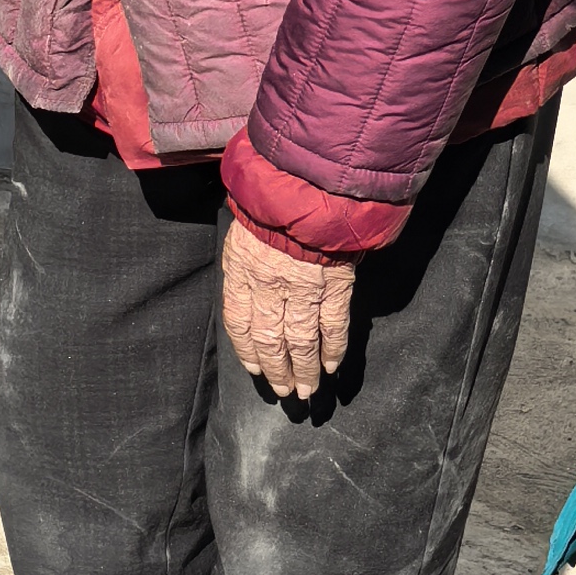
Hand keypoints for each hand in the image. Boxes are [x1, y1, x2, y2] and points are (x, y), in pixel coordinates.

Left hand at [220, 212, 354, 401]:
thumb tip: (248, 285)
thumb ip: (245, 262)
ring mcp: (304, 289)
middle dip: (278, 371)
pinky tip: (332, 366)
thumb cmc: (272, 202)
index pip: (240, 323)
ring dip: (305, 370)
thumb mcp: (244, 230)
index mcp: (243, 272)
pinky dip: (333, 349)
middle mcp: (270, 287)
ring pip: (302, 341)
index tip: (255, 369)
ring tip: (307, 391)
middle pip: (271, 341)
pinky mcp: (335, 285)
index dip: (248, 351)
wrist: (308, 183)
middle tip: (285, 392)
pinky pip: (333, 326)